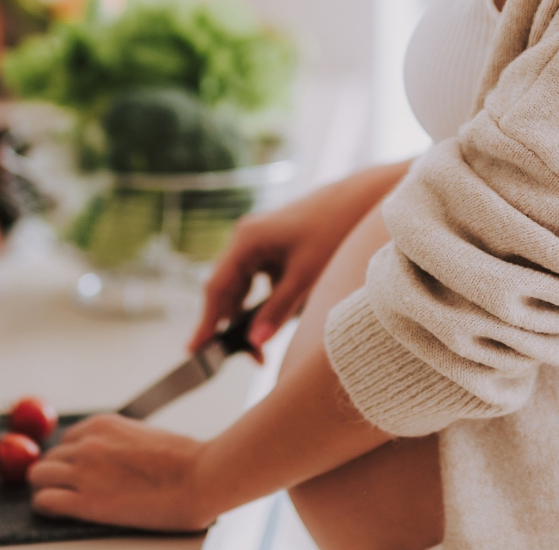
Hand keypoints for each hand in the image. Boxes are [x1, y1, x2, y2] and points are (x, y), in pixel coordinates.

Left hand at [28, 414, 217, 531]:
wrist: (199, 477)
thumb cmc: (185, 459)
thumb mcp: (143, 434)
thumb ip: (119, 441)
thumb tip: (113, 453)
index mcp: (103, 425)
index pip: (68, 439)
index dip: (70, 456)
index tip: (73, 467)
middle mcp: (88, 444)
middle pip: (50, 457)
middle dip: (55, 471)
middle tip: (62, 485)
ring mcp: (84, 472)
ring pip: (40, 476)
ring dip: (45, 486)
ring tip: (54, 497)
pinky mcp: (86, 502)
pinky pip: (46, 501)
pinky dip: (44, 505)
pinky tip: (50, 509)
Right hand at [189, 159, 411, 358]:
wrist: (362, 200)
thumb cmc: (333, 231)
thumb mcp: (305, 277)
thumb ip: (277, 310)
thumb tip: (255, 342)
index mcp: (246, 240)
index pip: (216, 288)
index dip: (206, 321)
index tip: (196, 350)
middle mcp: (245, 239)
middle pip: (226, 289)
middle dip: (230, 325)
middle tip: (246, 358)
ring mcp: (258, 242)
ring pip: (242, 287)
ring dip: (247, 316)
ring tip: (258, 349)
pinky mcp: (273, 248)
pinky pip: (257, 281)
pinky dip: (262, 303)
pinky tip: (274, 321)